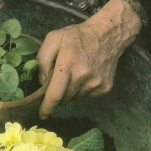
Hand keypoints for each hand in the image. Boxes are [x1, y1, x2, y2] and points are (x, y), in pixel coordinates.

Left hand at [36, 0, 140, 118]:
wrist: (108, 35)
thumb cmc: (77, 36)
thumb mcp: (54, 38)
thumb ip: (42, 59)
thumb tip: (42, 82)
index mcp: (68, 64)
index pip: (55, 94)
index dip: (47, 107)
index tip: (42, 114)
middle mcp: (83, 76)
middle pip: (64, 99)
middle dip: (58, 94)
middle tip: (59, 80)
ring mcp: (96, 83)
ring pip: (75, 98)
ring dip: (71, 91)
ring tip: (75, 73)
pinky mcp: (105, 88)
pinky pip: (87, 96)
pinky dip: (83, 89)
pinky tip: (86, 75)